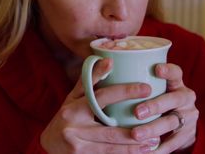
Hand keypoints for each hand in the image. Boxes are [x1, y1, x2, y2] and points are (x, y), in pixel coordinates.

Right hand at [40, 58, 160, 152]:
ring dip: (133, 147)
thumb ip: (91, 80)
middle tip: (156, 123)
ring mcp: (77, 146)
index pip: (102, 97)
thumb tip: (109, 60)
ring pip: (111, 148)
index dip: (125, 92)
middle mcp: (73, 128)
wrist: (48, 144)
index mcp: (73, 108)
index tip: (147, 88)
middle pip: (110, 130)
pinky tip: (140, 153)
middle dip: (134, 130)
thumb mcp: (74, 97)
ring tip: (153, 143)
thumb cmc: (67, 116)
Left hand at [130, 63, 197, 152]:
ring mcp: (188, 116)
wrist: (183, 123)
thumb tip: (108, 69)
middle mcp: (185, 98)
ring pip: (171, 122)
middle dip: (155, 105)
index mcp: (177, 83)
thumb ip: (141, 81)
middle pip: (174, 99)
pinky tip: (146, 150)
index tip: (156, 69)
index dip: (168, 70)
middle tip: (137, 112)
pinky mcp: (187, 134)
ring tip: (135, 135)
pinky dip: (159, 148)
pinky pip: (173, 142)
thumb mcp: (157, 89)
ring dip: (153, 129)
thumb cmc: (160, 100)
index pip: (176, 73)